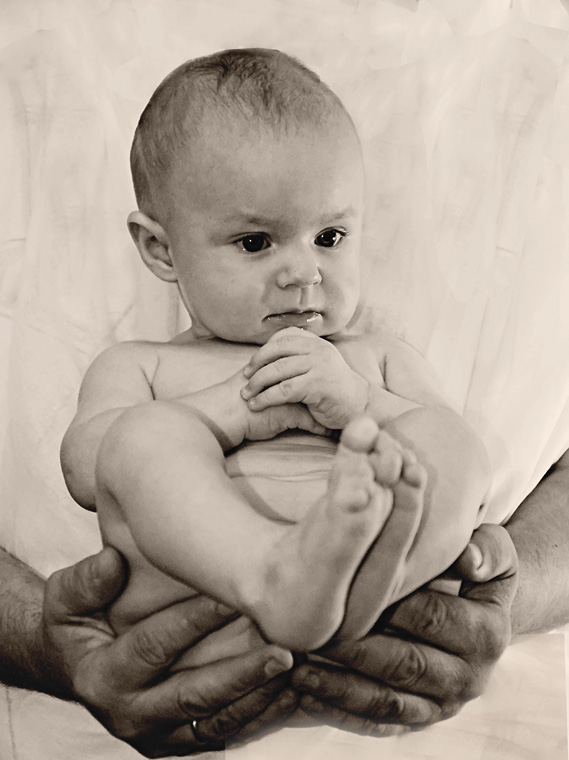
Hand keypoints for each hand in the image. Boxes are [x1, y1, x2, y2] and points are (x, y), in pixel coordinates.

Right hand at [42, 547, 295, 756]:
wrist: (72, 667)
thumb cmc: (74, 622)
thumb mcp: (65, 598)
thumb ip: (87, 582)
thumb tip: (114, 560)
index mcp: (102, 677)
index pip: (155, 646)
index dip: (195, 620)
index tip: (233, 594)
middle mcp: (129, 715)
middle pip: (194, 694)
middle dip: (242, 673)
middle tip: (283, 650)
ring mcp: (157, 735)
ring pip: (215, 722)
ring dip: (258, 698)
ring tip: (294, 670)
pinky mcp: (178, 741)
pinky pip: (222, 734)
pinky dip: (257, 717)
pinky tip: (288, 693)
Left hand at [242, 327, 368, 428]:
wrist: (360, 407)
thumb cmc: (334, 391)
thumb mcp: (318, 367)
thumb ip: (300, 359)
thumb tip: (270, 357)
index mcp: (316, 343)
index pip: (283, 339)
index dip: (263, 351)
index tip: (250, 366)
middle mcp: (318, 350)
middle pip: (276, 352)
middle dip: (256, 366)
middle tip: (243, 379)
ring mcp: (319, 366)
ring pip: (277, 371)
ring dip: (257, 384)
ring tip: (246, 395)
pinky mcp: (318, 384)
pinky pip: (284, 390)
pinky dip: (266, 398)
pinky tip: (256, 406)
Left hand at [292, 524, 517, 734]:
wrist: (484, 610)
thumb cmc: (478, 570)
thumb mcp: (495, 553)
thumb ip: (486, 551)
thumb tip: (468, 559)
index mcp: (487, 633)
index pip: (431, 617)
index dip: (389, 606)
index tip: (344, 592)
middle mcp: (470, 677)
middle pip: (405, 664)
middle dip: (354, 651)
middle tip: (311, 636)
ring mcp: (444, 703)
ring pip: (388, 700)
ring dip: (340, 688)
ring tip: (299, 671)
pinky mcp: (423, 717)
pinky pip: (381, 722)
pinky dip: (343, 713)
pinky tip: (308, 697)